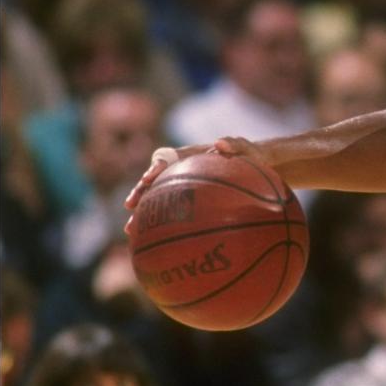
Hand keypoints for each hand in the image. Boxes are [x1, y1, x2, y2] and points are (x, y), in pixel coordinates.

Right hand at [124, 138, 261, 235]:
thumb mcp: (247, 148)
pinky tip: (153, 242)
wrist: (256, 168)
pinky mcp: (188, 201)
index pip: (165, 160)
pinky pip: (173, 212)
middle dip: (140, 193)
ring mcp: (182, 186)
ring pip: (158, 199)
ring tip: (130, 231)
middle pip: (154, 181)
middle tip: (129, 207)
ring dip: (144, 214)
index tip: (148, 179)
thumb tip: (221, 142)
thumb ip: (235, 144)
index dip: (155, 169)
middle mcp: (179, 170)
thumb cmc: (250, 156)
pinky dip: (164, 225)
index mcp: (188, 156)